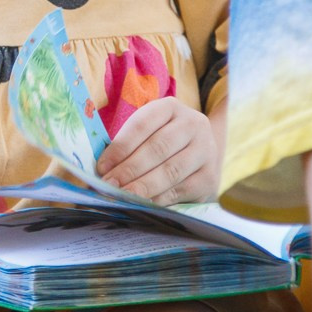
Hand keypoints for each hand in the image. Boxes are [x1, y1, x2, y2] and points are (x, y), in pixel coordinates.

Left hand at [96, 96, 218, 203]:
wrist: (200, 155)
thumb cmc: (162, 144)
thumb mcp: (148, 133)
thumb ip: (127, 146)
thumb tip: (102, 170)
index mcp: (170, 107)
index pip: (142, 124)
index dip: (120, 147)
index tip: (101, 167)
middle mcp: (193, 123)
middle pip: (157, 148)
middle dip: (129, 169)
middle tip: (109, 186)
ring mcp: (206, 149)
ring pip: (170, 170)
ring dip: (143, 186)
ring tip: (123, 196)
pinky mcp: (210, 176)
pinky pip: (181, 189)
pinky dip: (160, 199)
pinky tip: (144, 204)